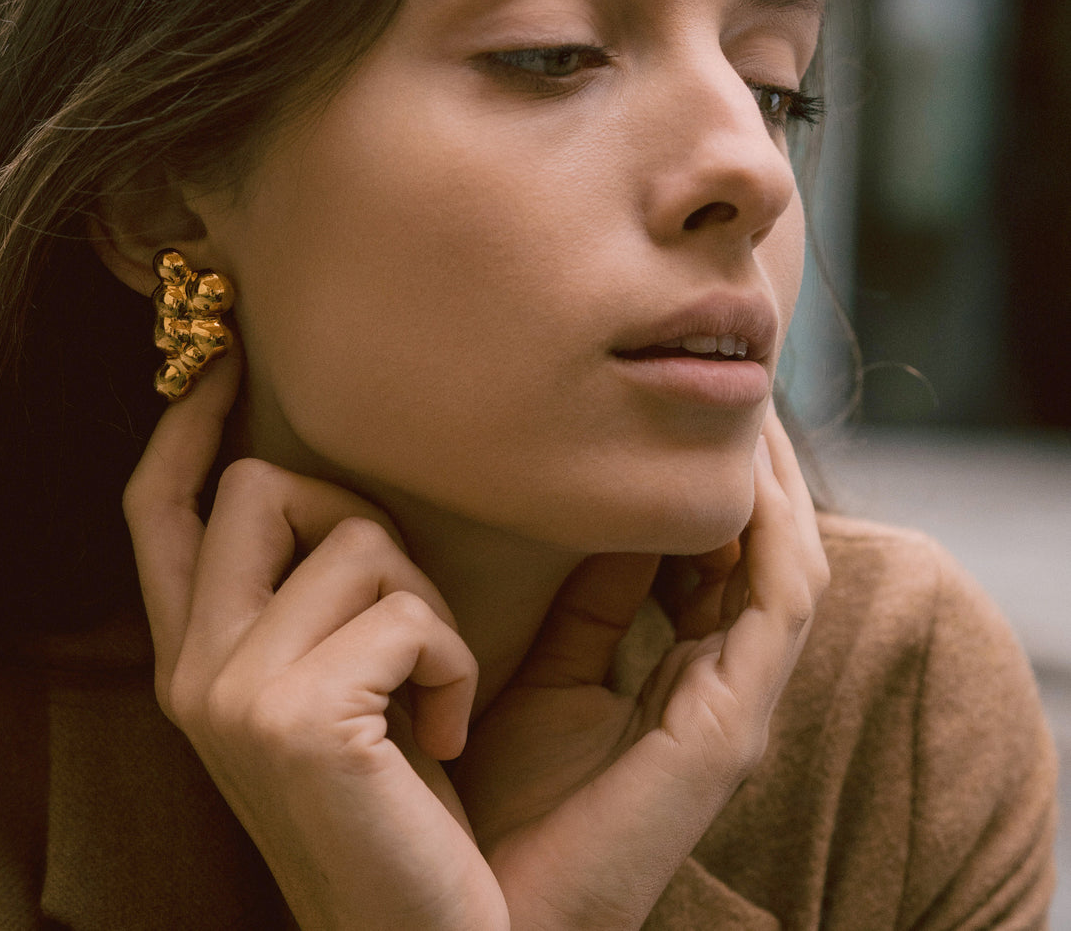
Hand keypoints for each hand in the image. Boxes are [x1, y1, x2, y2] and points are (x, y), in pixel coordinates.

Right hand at [122, 349, 508, 930]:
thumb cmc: (397, 819)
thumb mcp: (335, 699)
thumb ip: (306, 602)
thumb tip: (331, 490)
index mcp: (196, 660)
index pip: (157, 507)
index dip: (185, 423)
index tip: (225, 357)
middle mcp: (191, 668)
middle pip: (255, 485)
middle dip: (356, 516)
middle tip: (406, 610)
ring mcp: (229, 691)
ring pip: (351, 535)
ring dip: (426, 605)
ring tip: (435, 699)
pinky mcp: (291, 716)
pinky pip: (405, 609)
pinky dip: (452, 662)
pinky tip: (443, 736)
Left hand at [453, 408, 828, 929]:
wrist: (471, 905)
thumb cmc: (490, 792)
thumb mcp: (534, 669)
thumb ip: (581, 601)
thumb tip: (592, 507)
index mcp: (676, 675)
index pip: (716, 556)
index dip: (703, 478)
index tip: (667, 404)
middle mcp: (719, 686)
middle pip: (762, 549)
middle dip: (744, 463)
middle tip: (715, 379)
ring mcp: (735, 707)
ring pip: (786, 562)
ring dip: (769, 478)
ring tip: (735, 400)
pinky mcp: (731, 728)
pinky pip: (779, 601)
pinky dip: (768, 528)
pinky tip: (735, 470)